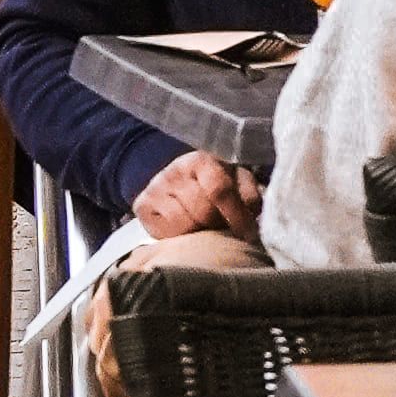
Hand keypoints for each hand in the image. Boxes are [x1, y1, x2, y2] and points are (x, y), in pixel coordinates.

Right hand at [128, 149, 255, 240]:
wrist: (175, 179)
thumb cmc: (214, 181)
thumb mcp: (235, 179)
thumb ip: (248, 193)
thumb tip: (253, 214)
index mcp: (201, 160)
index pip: (220, 190)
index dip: (236, 215)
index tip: (249, 234)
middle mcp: (174, 172)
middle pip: (203, 211)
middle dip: (218, 224)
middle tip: (223, 226)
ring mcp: (154, 188)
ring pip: (184, 225)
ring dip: (200, 232)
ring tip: (205, 226)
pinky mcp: (141, 206)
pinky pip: (165, 233)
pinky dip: (180, 236)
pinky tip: (186, 229)